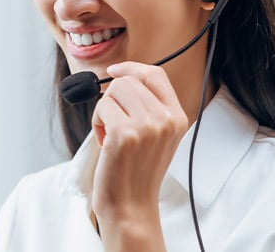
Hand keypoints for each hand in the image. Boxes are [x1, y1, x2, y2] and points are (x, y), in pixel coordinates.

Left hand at [91, 61, 187, 249]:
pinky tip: (106, 144)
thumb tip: (123, 76)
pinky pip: (101, 107)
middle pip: (128, 81)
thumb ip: (149, 107)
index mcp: (177, 117)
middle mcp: (166, 119)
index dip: (132, 68)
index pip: (156, 74)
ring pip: (113, 91)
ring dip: (104, 110)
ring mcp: (147, 126)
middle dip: (112, 98)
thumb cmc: (136, 171)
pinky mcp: (124, 134)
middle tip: (113, 125)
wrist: (131, 204)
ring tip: (110, 134)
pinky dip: (97, 123)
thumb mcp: (156, 135)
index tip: (114, 72)